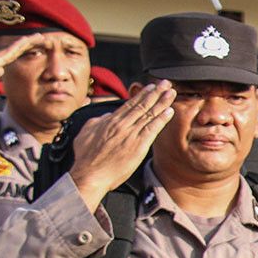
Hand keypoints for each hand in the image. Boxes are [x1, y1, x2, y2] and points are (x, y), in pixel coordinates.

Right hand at [70, 82, 175, 212]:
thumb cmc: (87, 158)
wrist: (90, 175)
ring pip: (149, 114)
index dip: (143, 94)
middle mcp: (122, 124)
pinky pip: (152, 129)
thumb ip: (97, 121)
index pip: (130, 104)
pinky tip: (169, 111)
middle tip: (166, 83)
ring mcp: (131, 134)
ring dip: (162, 102)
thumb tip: (106, 116)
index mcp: (110, 121)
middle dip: (156, 93)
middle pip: (142, 105)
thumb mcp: (86, 133)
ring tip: (171, 93)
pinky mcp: (138, 146)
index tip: (152, 87)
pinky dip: (161, 119)